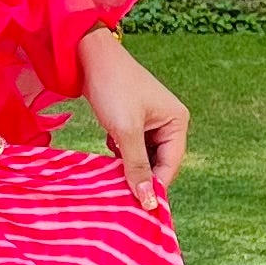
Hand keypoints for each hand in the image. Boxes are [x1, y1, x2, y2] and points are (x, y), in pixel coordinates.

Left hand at [76, 25, 189, 210]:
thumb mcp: (125, 130)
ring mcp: (150, 122)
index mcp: (177, 121)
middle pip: (158, 163)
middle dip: (141, 178)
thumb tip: (149, 200)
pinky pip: (130, 149)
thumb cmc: (112, 88)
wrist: (88, 56)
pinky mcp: (131, 121)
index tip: (140, 209)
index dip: (156, 186)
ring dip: (128, 169)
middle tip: (123, 201)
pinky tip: (106, 167)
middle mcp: (168, 122)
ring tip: (113, 186)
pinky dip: (119, 158)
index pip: (170, 164)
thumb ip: (136, 165)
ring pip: (142, 158)